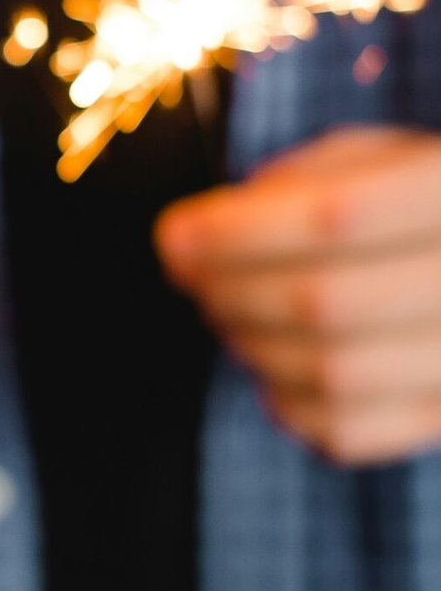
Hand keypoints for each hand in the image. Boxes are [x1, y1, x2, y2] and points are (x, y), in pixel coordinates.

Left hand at [156, 127, 440, 465]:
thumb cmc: (425, 204)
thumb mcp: (387, 158)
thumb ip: (309, 177)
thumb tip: (215, 225)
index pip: (337, 217)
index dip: (239, 232)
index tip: (175, 235)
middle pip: (326, 302)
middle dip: (232, 290)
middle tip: (190, 274)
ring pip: (335, 374)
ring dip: (252, 345)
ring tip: (225, 312)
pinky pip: (351, 432)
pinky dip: (289, 405)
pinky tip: (272, 370)